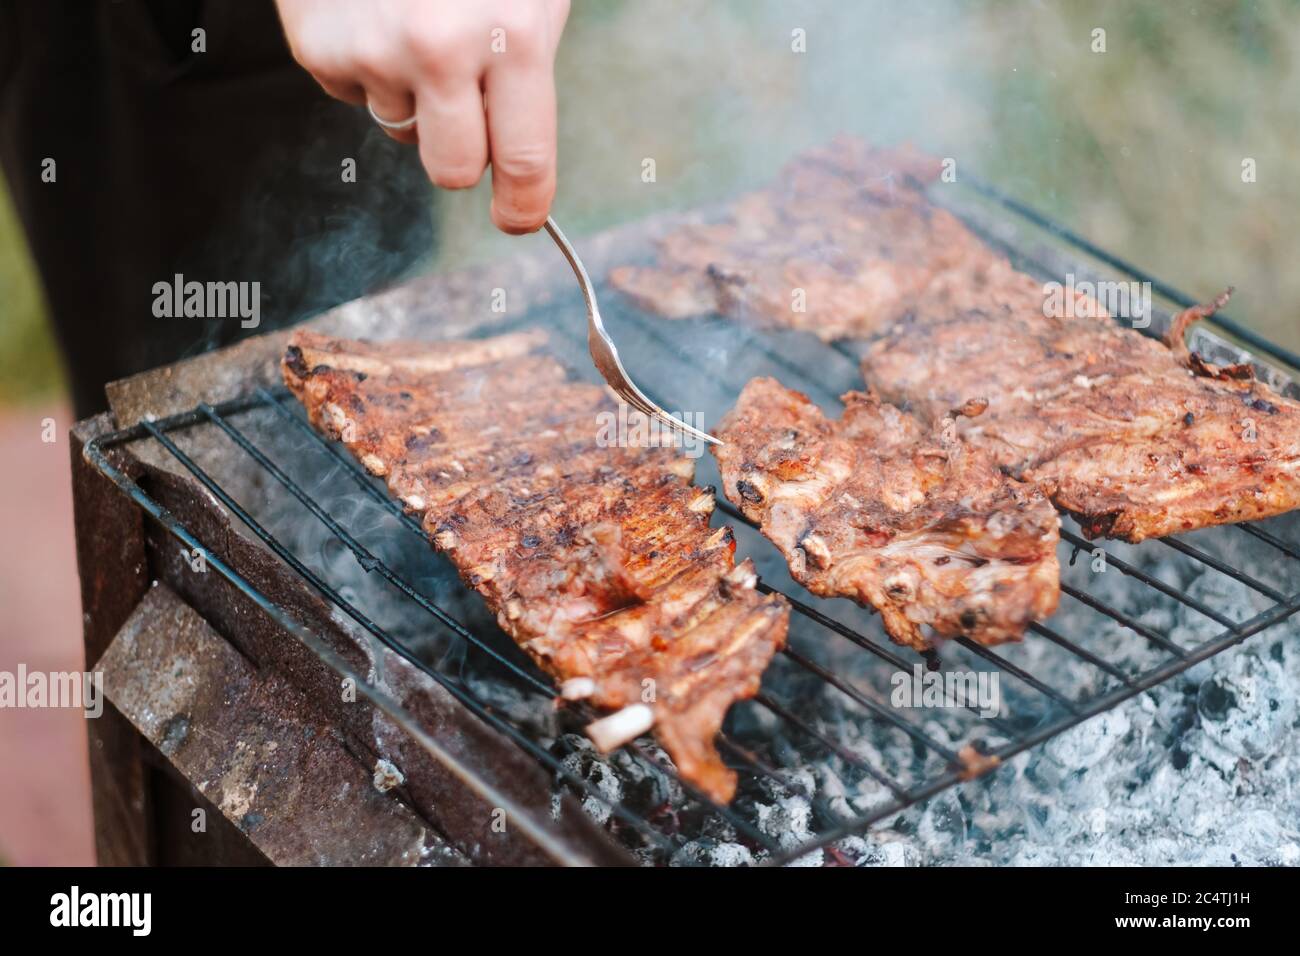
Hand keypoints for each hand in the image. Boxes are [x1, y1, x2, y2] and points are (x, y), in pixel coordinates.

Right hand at [275, 0, 569, 233]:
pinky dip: (365, 64)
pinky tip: (371, 11)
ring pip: (400, 127)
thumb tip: (519, 156)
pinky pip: (353, 94)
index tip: (518, 217)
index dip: (524, 204)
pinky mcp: (318, 47)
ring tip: (410, 19)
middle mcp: (440, 49)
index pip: (524, 159)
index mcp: (512, 35)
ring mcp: (372, 51)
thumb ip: (528, 65)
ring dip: (411, 92)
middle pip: (452, 171)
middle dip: (462, 153)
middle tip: (464, 110)